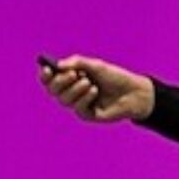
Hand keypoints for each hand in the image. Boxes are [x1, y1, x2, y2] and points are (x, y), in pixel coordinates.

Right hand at [38, 55, 154, 122]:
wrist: (133, 91)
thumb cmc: (114, 77)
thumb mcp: (96, 66)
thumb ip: (77, 63)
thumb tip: (57, 66)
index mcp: (71, 79)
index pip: (51, 79)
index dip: (45, 75)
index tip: (47, 69)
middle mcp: (72, 92)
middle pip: (53, 90)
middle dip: (61, 82)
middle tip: (73, 74)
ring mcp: (78, 104)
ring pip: (64, 100)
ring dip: (75, 89)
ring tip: (89, 82)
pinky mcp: (87, 115)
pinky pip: (77, 108)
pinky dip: (85, 98)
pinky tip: (95, 91)